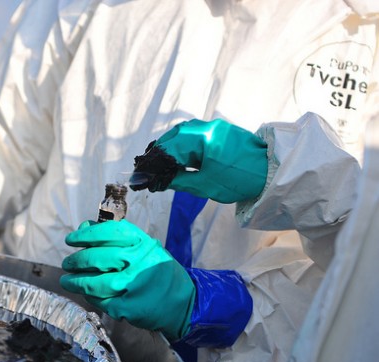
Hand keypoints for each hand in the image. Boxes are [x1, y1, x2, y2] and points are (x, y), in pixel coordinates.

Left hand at [60, 219, 194, 340]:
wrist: (183, 302)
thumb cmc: (158, 271)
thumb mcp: (144, 247)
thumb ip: (116, 238)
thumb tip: (84, 228)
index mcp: (143, 243)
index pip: (107, 232)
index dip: (85, 235)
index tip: (71, 239)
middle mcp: (139, 262)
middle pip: (97, 258)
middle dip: (76, 260)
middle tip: (67, 263)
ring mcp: (133, 286)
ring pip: (94, 282)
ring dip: (75, 281)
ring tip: (67, 280)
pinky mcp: (129, 307)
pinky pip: (100, 300)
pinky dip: (89, 296)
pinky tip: (85, 293)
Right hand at [132, 119, 267, 202]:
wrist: (271, 172)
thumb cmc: (238, 180)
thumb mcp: (204, 185)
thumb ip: (177, 180)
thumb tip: (155, 180)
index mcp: (203, 138)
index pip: (169, 149)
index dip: (152, 163)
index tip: (140, 175)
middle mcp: (206, 127)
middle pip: (173, 137)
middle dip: (158, 153)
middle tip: (146, 169)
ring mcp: (214, 126)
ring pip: (182, 134)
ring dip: (168, 148)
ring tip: (158, 164)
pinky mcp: (219, 130)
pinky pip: (193, 134)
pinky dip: (181, 145)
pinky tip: (175, 156)